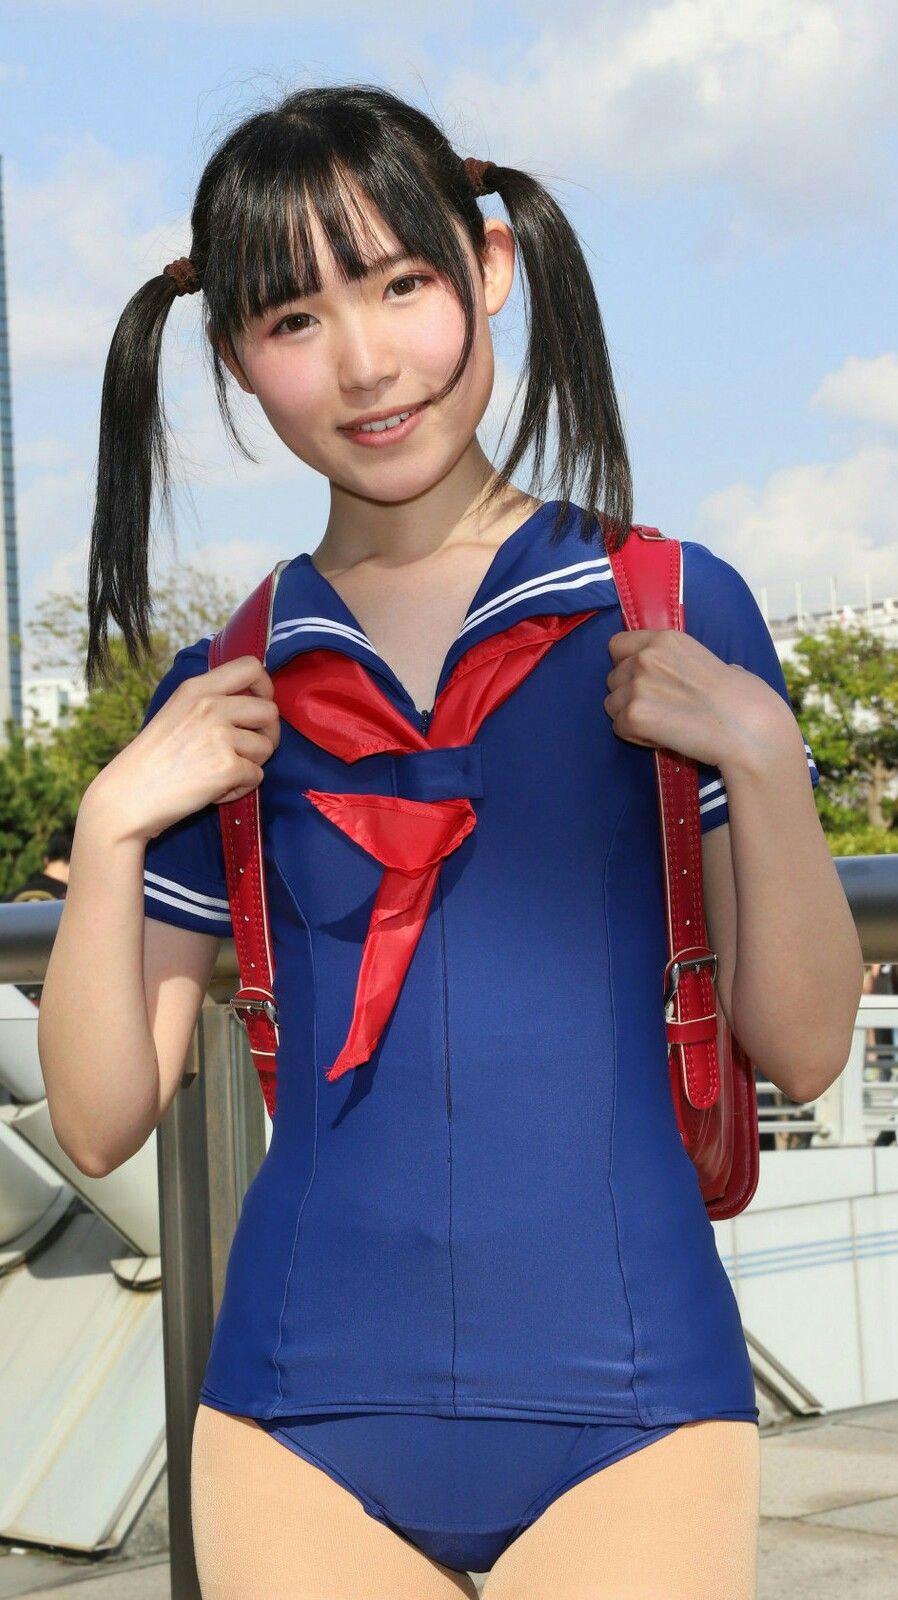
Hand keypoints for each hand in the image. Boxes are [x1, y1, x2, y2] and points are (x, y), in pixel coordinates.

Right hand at [87, 654, 281, 843]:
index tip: (258, 707)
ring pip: (266, 747)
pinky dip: (241, 789)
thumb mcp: (176, 712)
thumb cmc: (151, 761)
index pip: (251, 667)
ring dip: (251, 765)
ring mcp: (220, 736)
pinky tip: (214, 791)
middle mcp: (211, 706)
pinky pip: (257, 777)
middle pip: (270, 710)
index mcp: (197, 688)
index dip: (265, 688)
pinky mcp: (227, 767)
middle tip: (247, 751)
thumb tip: (252, 700)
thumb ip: (210, 701)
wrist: (127, 798)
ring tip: (220, 774)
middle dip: (267, 734)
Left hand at [603, 629, 786, 770]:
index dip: (626, 664)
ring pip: (612, 704)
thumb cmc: (747, 700)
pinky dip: (636, 737)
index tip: (643, 680)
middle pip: (613, 677)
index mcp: (666, 639)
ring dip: (631, 717)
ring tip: (663, 725)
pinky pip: (619, 728)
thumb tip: (694, 670)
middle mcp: (646, 657)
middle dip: (629, 694)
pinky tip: (663, 738)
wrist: (750, 730)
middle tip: (659, 710)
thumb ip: (691, 663)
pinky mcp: (634, 716)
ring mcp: (637, 685)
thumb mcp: (718, 662)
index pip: (617, 645)